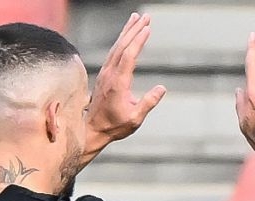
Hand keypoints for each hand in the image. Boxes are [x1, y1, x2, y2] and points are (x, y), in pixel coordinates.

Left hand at [87, 12, 167, 152]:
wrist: (92, 129)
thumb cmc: (115, 126)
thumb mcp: (135, 119)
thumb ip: (148, 103)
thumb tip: (162, 88)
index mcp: (118, 83)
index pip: (129, 56)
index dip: (138, 41)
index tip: (147, 28)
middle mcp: (110, 74)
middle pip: (122, 46)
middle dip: (135, 29)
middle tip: (146, 16)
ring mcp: (105, 72)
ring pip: (117, 46)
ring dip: (127, 31)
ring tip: (136, 18)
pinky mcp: (104, 73)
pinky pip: (113, 52)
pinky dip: (121, 40)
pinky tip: (126, 34)